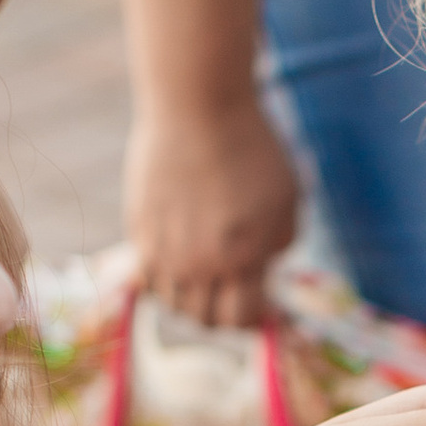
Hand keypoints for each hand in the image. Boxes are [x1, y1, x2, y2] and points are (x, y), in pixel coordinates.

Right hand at [124, 100, 300, 329]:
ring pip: (172, 303)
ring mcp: (162, 249)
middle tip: (234, 293)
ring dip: (191, 299)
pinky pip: (148, 276)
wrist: (198, 105)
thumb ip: (279, 242)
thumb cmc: (252, 147)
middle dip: (223, 314)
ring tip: (206, 278)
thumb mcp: (287, 197)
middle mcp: (198, 263)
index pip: (240, 319)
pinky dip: (165, 278)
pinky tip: (180, 260)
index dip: (254, 317)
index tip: (261, 302)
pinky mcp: (138, 229)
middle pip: (204, 320)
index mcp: (242, 257)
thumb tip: (263, 267)